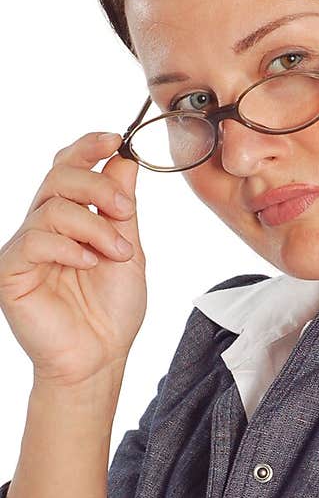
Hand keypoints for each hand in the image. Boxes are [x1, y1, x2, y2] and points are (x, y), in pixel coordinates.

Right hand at [0, 133, 146, 388]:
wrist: (99, 358)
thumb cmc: (110, 310)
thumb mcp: (128, 251)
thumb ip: (122, 209)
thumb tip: (124, 159)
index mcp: (69, 219)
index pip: (68, 168)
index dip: (87, 148)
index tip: (113, 138)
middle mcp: (42, 227)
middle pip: (58, 177)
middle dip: (96, 185)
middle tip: (124, 209)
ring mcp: (25, 248)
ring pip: (52, 207)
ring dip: (94, 226)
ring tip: (118, 253)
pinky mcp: (11, 270)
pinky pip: (35, 240)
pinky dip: (69, 247)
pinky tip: (89, 264)